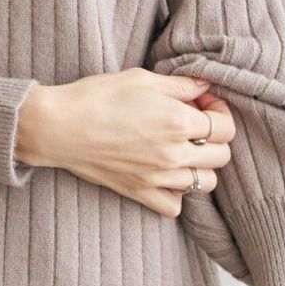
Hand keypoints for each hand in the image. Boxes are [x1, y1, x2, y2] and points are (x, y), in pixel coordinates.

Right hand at [15, 68, 235, 215]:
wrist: (59, 126)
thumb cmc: (97, 96)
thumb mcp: (141, 79)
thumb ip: (180, 85)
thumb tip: (205, 87)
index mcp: (178, 121)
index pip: (226, 126)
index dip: (219, 111)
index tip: (202, 103)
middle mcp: (173, 153)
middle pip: (222, 155)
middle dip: (216, 136)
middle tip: (194, 122)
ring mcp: (158, 177)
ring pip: (205, 183)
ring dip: (201, 165)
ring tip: (184, 149)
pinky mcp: (139, 192)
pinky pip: (175, 206)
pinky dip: (178, 194)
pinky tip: (166, 174)